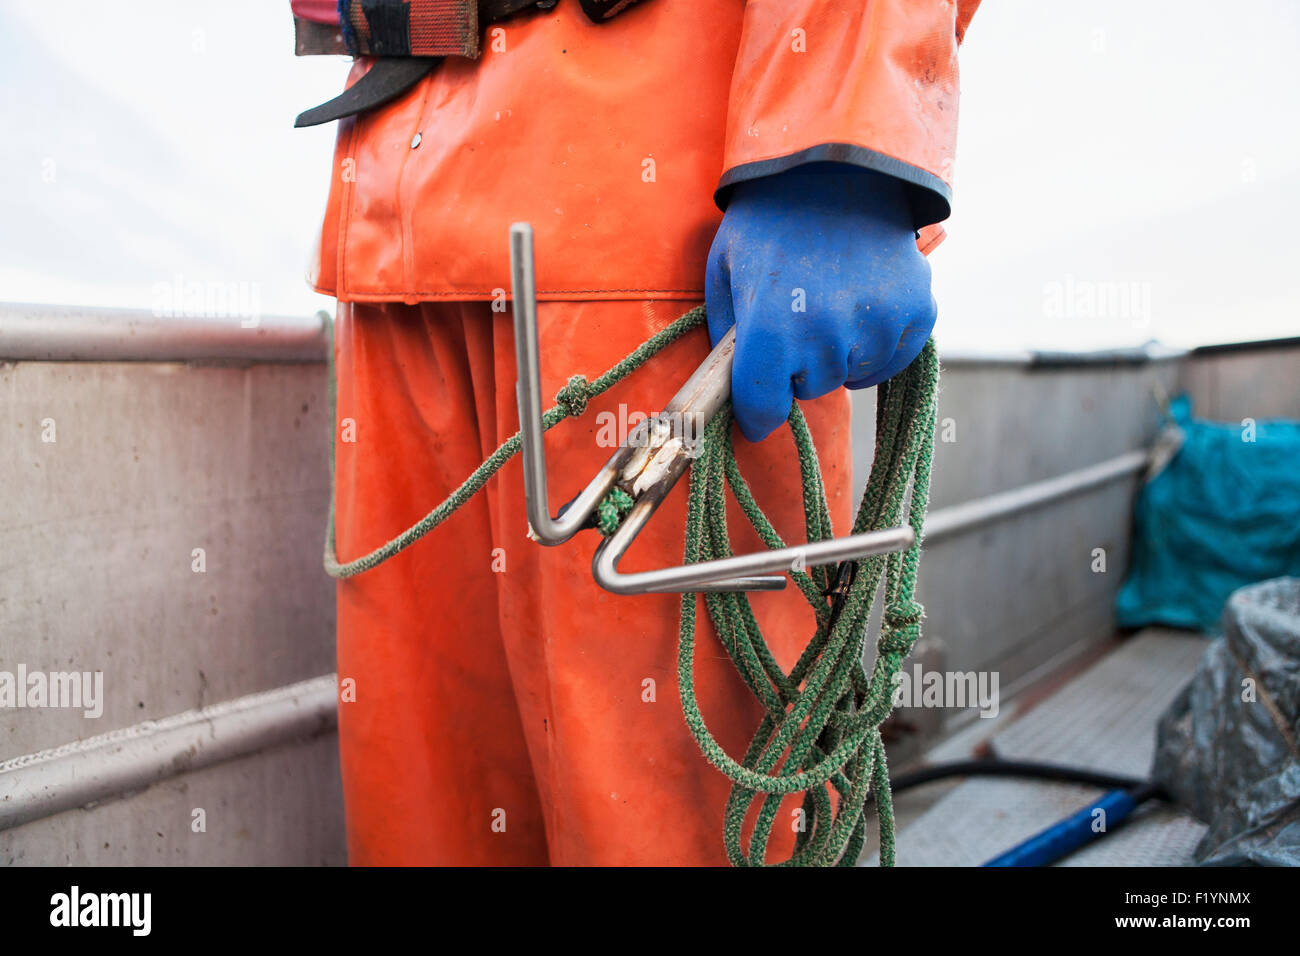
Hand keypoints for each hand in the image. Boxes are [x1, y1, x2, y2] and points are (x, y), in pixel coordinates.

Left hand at [705, 163, 937, 441]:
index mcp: (773, 327)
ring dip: (836, 352)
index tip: (756, 411)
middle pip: (808, 387)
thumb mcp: (723, 272)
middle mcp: (829, 334)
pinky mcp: (918, 313)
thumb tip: (729, 392)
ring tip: (827, 299)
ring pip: (849, 374)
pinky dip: (874, 344)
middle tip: (793, 316)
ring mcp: (878, 324)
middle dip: (796, 365)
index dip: (756, 412)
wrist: (835, 166)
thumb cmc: (770, 221)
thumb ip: (724, 337)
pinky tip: (860, 306)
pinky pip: (890, 360)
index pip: (764, 407)